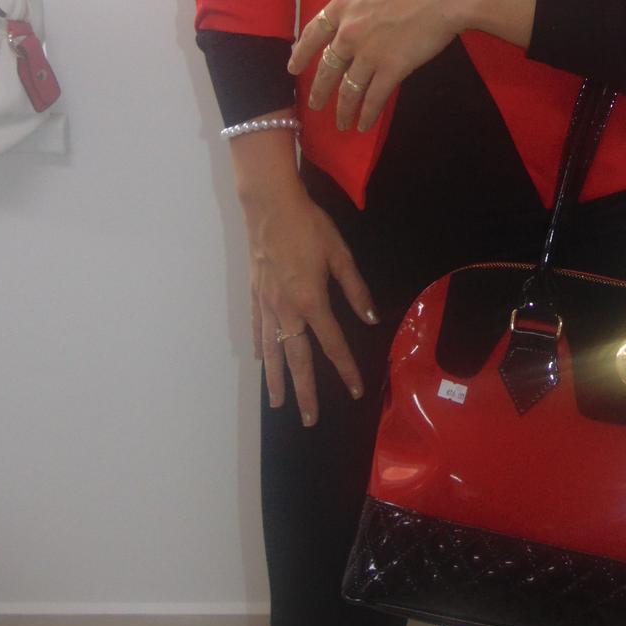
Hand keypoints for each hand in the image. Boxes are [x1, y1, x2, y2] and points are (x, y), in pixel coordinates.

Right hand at [244, 178, 378, 425]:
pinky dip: (259, 348)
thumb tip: (371, 319)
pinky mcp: (254, 294)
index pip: (333, 344)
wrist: (270, 206)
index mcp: (312, 301)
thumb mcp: (340, 254)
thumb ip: (356, 290)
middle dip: (305, 391)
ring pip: (272, 351)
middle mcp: (286, 310)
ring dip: (276, 379)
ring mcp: (266, 304)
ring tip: (278, 403)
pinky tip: (260, 360)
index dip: (346, 369)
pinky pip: (256, 329)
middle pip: (298, 359)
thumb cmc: (309, 226)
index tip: (355, 391)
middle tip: (308, 419)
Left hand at [289, 0, 537, 133]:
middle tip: (314, 105)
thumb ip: (361, 2)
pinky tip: (364, 124)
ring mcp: (368, 53)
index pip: (313, 33)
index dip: (301, 53)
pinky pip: (374, 98)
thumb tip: (360, 13)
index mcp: (343, 5)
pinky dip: (367, 113)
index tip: (292, 67)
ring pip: (348, 88)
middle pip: (327, 67)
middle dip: (320, 89)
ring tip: (342, 123)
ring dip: (344, 109)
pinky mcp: (391, 69)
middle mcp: (348, 31)